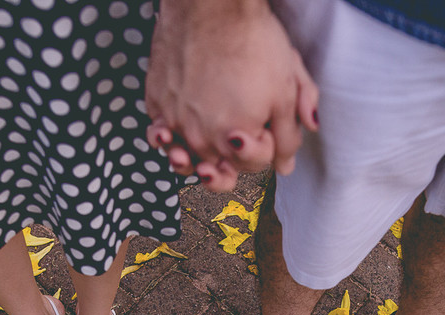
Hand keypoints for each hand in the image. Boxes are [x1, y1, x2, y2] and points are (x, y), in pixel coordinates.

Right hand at [145, 0, 317, 191]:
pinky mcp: (156, 103)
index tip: (267, 127)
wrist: (211, 5)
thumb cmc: (253, 42)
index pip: (252, 166)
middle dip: (232, 160)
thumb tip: (285, 166)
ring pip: (183, 160)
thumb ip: (289, 135)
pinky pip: (158, 134)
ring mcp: (175, 123)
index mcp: (237, 142)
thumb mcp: (287, 89)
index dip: (265, 149)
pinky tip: (172, 134)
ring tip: (201, 154)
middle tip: (240, 137)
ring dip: (194, 161)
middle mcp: (202, 139)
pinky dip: (165, 137)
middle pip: (218, 169)